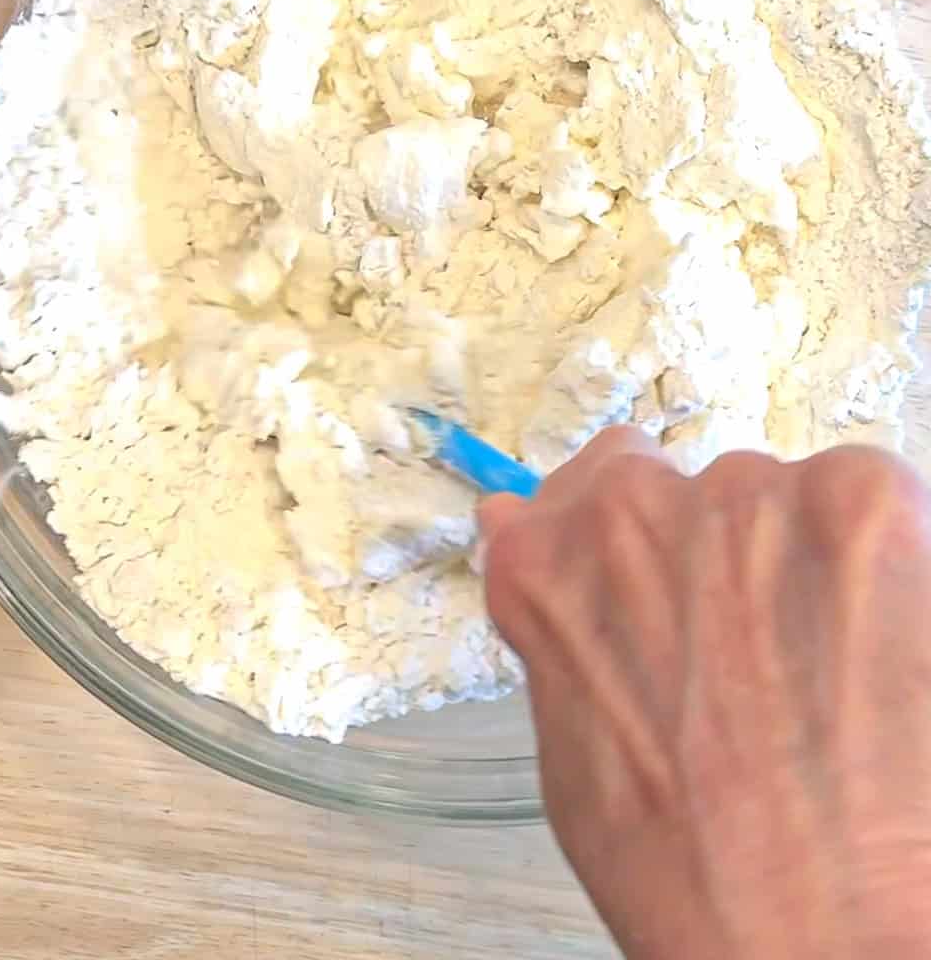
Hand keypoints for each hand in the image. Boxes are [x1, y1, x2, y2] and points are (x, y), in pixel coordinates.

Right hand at [482, 429, 930, 959]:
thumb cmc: (691, 877)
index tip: (675, 591)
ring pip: (781, 499)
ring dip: (801, 562)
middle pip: (693, 490)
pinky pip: (866, 497)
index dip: (643, 545)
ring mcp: (747, 497)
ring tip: (826, 679)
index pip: (588, 484)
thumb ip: (555, 623)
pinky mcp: (860, 504)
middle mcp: (634, 507)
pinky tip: (879, 653)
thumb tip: (520, 523)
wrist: (824, 938)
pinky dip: (879, 563)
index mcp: (547, 563)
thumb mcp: (573, 753)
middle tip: (760, 663)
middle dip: (725, 557)